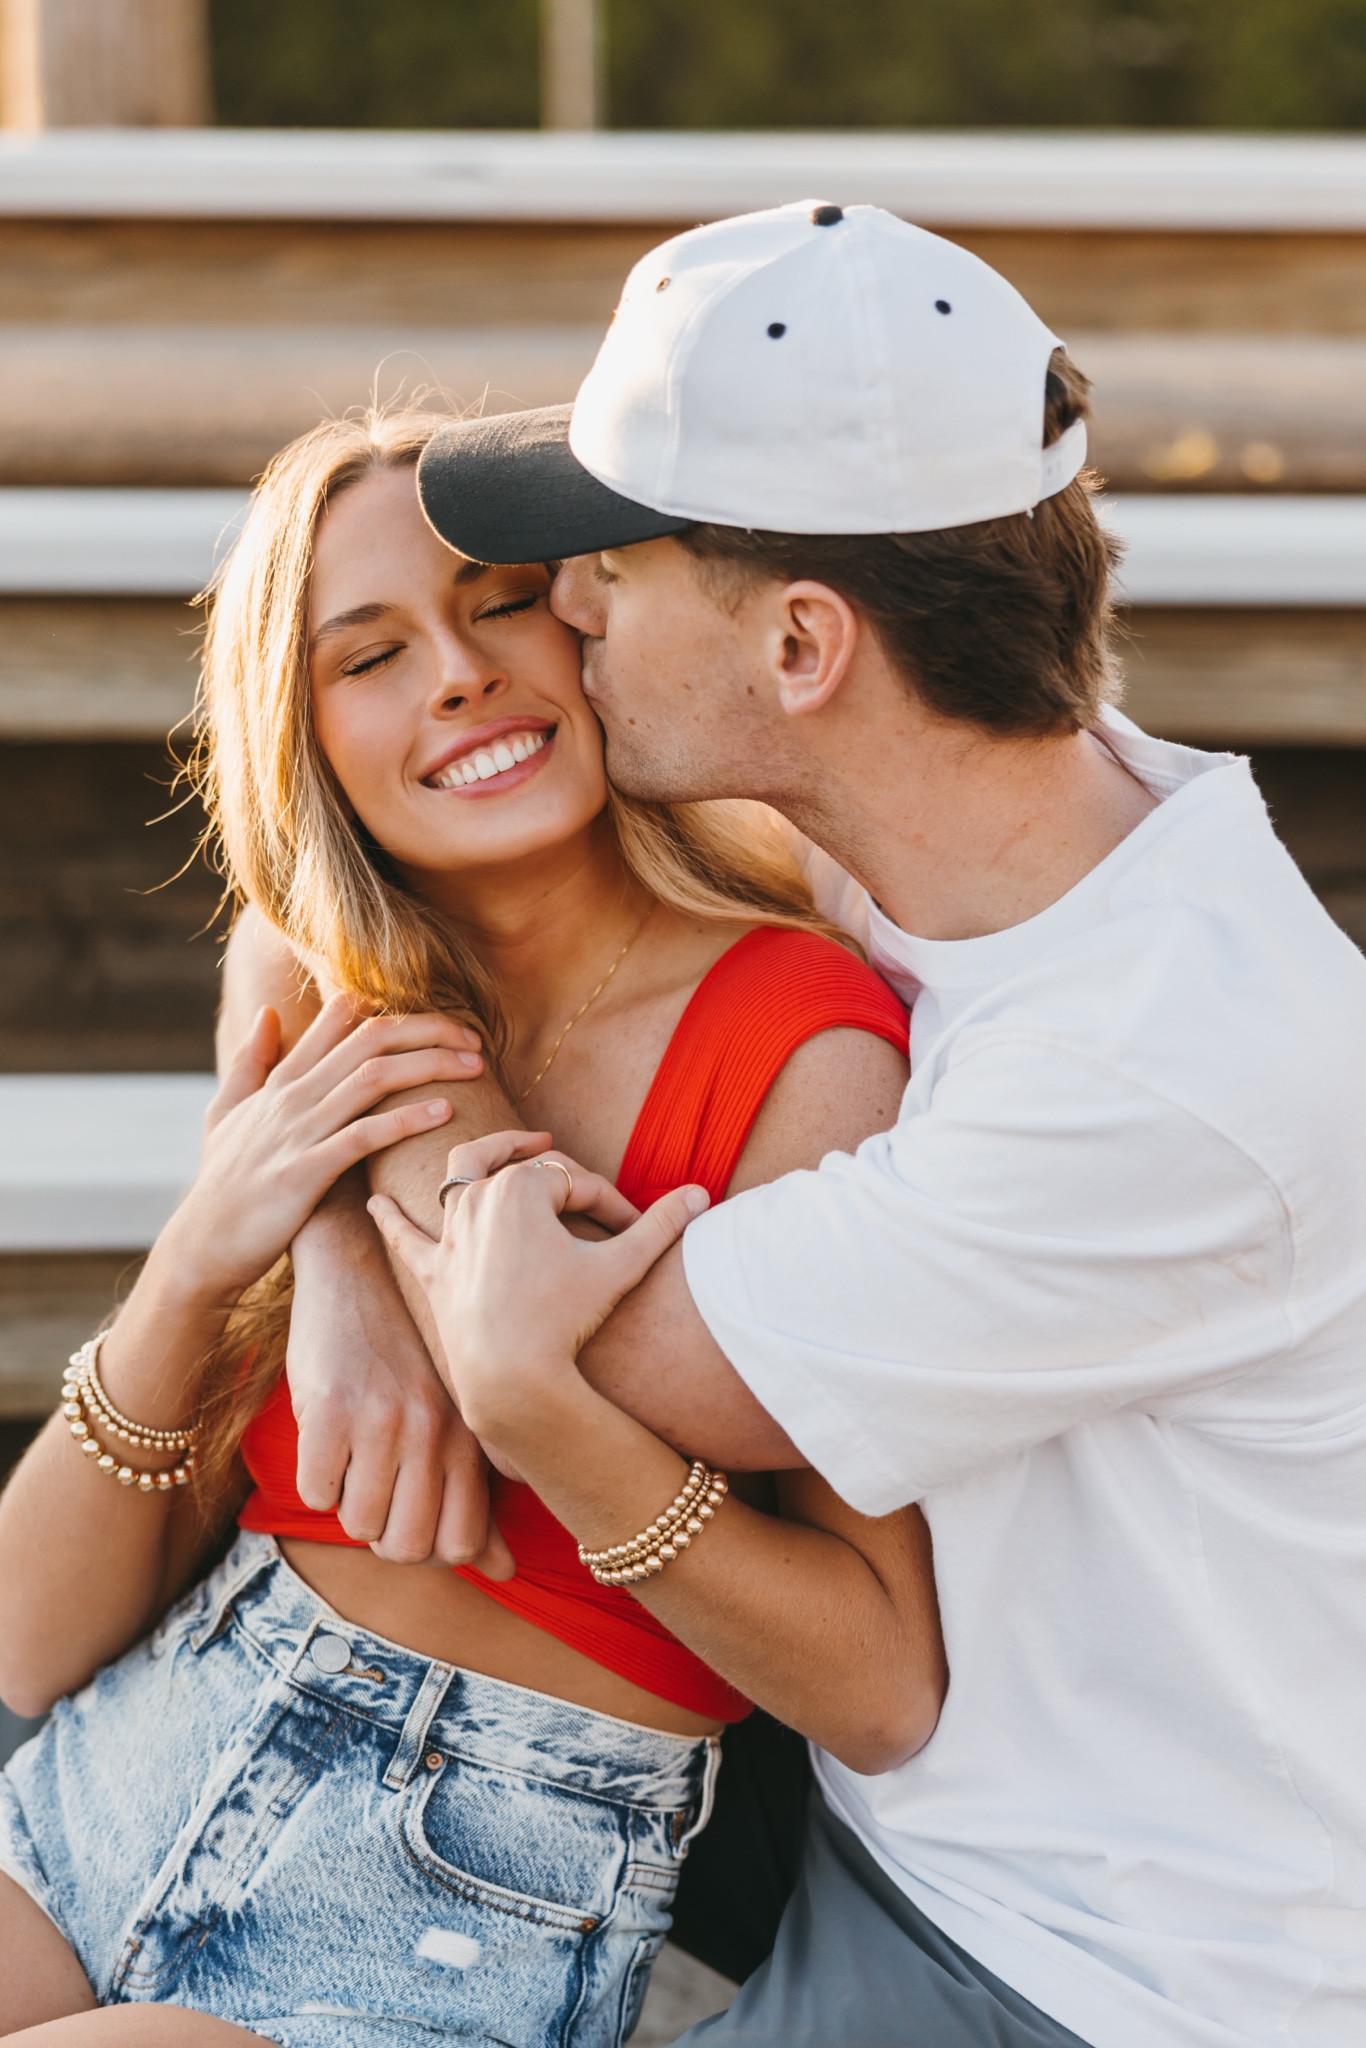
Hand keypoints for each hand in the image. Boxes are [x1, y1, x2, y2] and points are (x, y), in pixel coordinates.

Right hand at [164, 995, 480, 1302]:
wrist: (202, 1248)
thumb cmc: (222, 1184)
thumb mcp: (225, 1113)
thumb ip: (249, 1062)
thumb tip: (267, 1013)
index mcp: (281, 1081)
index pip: (340, 1019)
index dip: (394, 1007)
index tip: (439, 1018)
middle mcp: (291, 1097)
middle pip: (370, 1039)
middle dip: (429, 1029)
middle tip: (474, 1038)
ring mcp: (297, 1133)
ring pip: (373, 1078)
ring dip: (430, 1066)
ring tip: (474, 1066)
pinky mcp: (305, 1173)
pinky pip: (363, 1136)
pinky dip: (406, 1119)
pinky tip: (445, 1112)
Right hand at [289, 1182, 513, 1575]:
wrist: (356, 1274)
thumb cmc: (406, 1355)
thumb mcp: (451, 1415)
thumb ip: (477, 1497)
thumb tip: (505, 1574)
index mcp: (468, 1434)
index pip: (461, 1545)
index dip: (430, 1549)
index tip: (413, 1515)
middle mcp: (433, 1430)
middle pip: (408, 1547)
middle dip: (384, 1535)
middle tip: (376, 1491)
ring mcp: (382, 1420)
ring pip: (359, 1526)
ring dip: (346, 1506)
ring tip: (352, 1459)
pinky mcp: (330, 1410)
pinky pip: (316, 1493)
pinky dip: (315, 1481)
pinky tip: (327, 1441)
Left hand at [368, 1130, 708, 1459]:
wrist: (511, 1376)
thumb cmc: (565, 1319)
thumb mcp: (622, 1266)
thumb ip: (660, 1225)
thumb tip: (704, 1194)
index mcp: (520, 1187)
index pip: (574, 1180)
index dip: (612, 1202)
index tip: (636, 1228)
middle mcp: (477, 1200)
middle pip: (520, 1168)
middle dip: (549, 1168)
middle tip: (564, 1166)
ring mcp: (451, 1235)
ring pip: (458, 1181)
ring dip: (477, 1162)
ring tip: (496, 1154)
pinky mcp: (434, 1272)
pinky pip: (405, 1237)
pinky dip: (390, 1218)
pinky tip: (373, 1203)